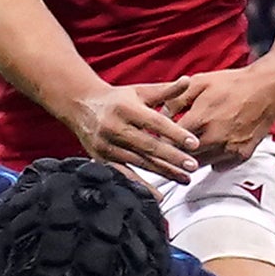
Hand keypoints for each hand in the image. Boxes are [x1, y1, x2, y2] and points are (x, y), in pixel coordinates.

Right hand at [66, 80, 200, 180]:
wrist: (80, 106)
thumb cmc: (116, 99)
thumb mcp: (139, 91)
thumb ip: (165, 91)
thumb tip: (188, 81)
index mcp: (126, 108)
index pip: (156, 122)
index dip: (176, 133)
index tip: (194, 143)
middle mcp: (115, 127)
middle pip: (148, 145)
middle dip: (172, 157)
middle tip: (193, 165)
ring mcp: (107, 145)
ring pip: (140, 162)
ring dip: (163, 172)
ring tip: (184, 178)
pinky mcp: (101, 159)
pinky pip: (124, 175)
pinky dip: (141, 186)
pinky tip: (157, 195)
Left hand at [158, 65, 274, 167]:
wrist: (268, 89)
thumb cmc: (234, 84)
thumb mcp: (199, 83)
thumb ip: (175, 99)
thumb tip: (159, 114)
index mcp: (201, 119)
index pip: (170, 140)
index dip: (161, 139)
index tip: (158, 137)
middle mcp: (215, 138)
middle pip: (183, 157)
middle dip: (174, 152)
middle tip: (170, 146)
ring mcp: (229, 149)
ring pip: (200, 165)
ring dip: (192, 158)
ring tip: (188, 148)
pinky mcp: (242, 155)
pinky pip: (219, 166)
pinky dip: (212, 160)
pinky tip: (209, 149)